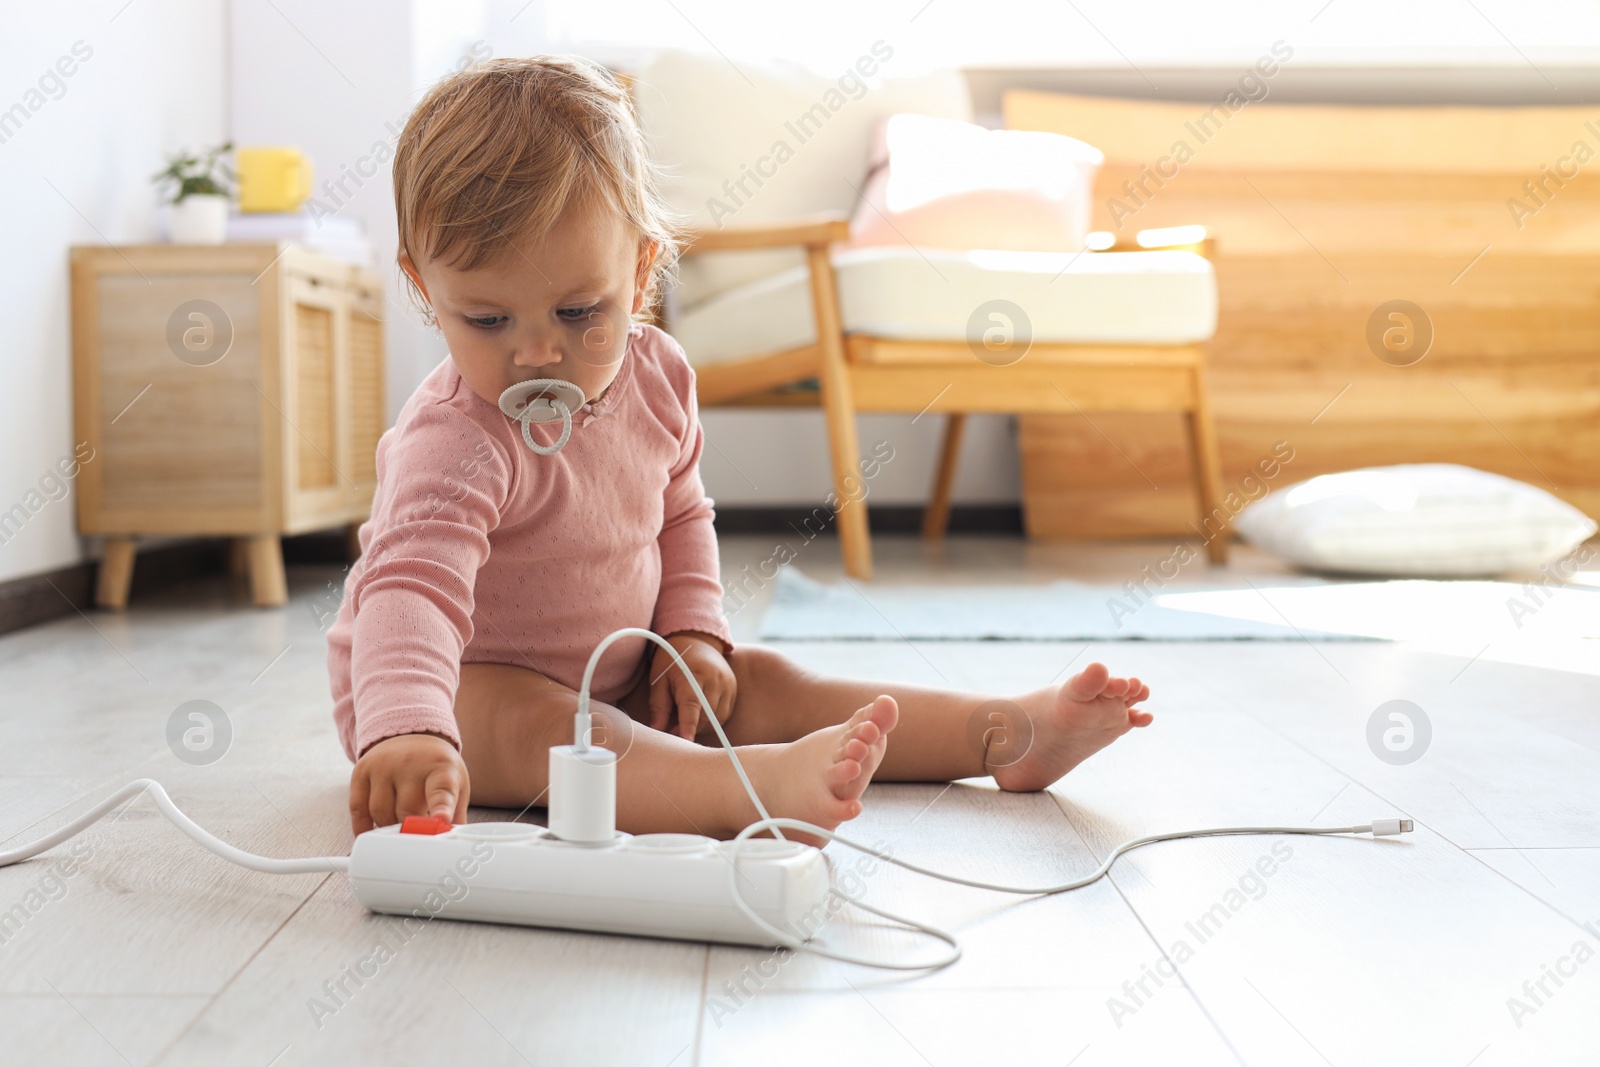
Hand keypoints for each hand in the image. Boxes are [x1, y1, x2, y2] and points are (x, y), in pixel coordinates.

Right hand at [349, 731, 468, 834]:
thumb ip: (456, 816)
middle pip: (406, 811)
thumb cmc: (436, 767)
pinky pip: (358, 809)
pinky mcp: (362, 772)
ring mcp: (383, 766)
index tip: (442, 820)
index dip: (441, 807)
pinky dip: (363, 828)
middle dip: (410, 831)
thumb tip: (452, 845)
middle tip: (415, 838)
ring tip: (400, 826)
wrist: (412, 736)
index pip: (441, 790)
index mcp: (441, 768)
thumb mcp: (456, 784)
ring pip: (380, 813)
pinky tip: (371, 834)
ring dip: (389, 830)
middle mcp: (411, 763)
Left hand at [648, 631, 734, 740]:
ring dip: (701, 725)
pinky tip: (699, 714)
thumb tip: (657, 731)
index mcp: (692, 675)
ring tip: (685, 720)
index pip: (692, 704)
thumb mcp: (659, 680)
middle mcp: (714, 679)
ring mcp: (727, 684)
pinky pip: (724, 714)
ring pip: (716, 718)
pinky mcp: (733, 689)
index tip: (685, 741)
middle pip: (705, 716)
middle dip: (689, 728)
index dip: (688, 725)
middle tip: (672, 730)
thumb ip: (658, 706)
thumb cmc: (672, 661)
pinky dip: (711, 720)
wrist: (696, 640)